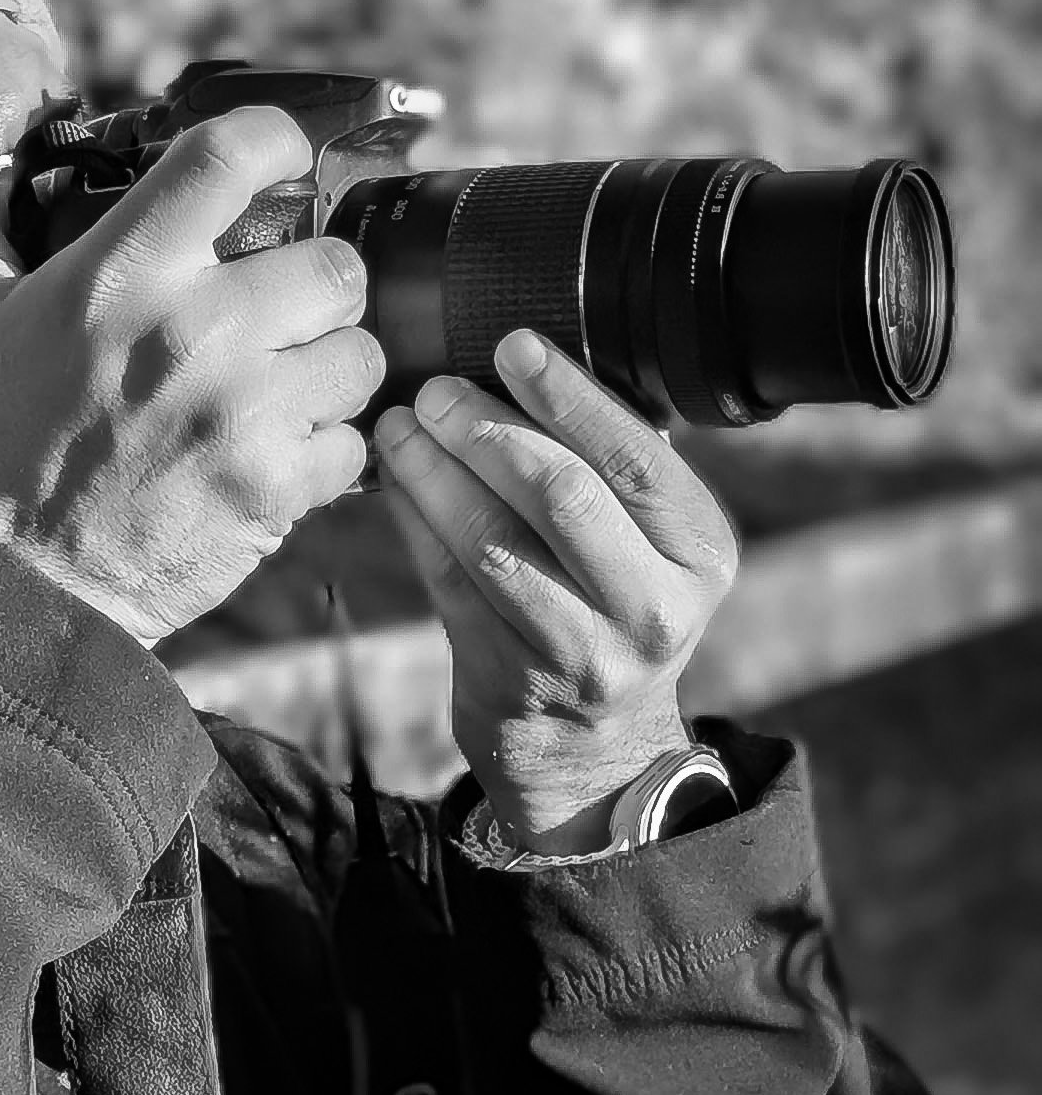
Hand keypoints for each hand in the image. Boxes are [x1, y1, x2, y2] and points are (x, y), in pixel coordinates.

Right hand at [0, 108, 383, 648]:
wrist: (22, 583)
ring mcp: (243, 409)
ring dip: (332, 373)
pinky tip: (283, 461)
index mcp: (124, 271)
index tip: (285, 160)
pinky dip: (327, 457)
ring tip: (291, 393)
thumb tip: (5, 186)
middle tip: (292, 314)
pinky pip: (352, 445)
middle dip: (322, 288)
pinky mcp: (274, 484)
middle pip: (335, 263)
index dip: (278, 143)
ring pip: (359, 355)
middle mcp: (195, 328)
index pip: (230, 156)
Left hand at [374, 329, 737, 853]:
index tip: (512, 344)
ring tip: (401, 424)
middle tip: (437, 388)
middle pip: (560, 496)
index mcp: (700, 553)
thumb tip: (535, 361)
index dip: (568, 396)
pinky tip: (393, 480)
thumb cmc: (613, 609)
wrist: (592, 750)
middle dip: (488, 430)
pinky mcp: (507, 678)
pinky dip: (414, 522)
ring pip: (493, 541)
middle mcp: (651, 608)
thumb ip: (617, 468)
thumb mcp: (652, 547)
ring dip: (435, 473)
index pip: (634, 459)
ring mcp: (580, 653)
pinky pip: (448, 582)